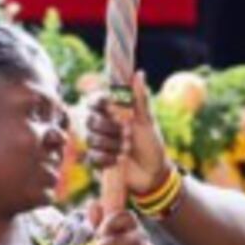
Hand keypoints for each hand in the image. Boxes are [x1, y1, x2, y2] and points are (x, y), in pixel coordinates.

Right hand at [84, 72, 169, 194]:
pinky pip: (92, 156)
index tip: (112, 108)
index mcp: (113, 112)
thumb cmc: (151, 143)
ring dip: (112, 145)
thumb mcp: (148, 121)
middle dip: (111, 129)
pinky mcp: (96, 160)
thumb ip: (140, 98)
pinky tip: (119, 160)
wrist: (153, 172)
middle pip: (91, 120)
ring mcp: (98, 143)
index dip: (100, 103)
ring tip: (127, 149)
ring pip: (91, 139)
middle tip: (128, 133)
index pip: (95, 100)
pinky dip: (108, 158)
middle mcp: (102, 125)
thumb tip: (139, 73)